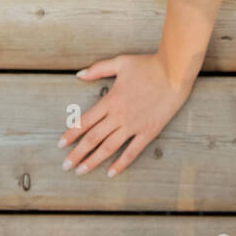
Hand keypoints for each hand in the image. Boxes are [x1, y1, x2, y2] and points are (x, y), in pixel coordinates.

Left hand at [58, 54, 191, 178]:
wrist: (174, 72)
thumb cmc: (148, 65)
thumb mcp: (120, 62)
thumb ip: (98, 69)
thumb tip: (78, 75)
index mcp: (110, 101)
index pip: (85, 122)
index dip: (71, 135)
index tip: (60, 145)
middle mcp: (118, 116)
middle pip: (93, 139)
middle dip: (77, 154)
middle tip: (66, 166)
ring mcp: (133, 126)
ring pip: (108, 148)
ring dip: (93, 161)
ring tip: (81, 171)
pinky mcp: (148, 131)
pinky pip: (132, 152)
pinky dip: (121, 164)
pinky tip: (111, 172)